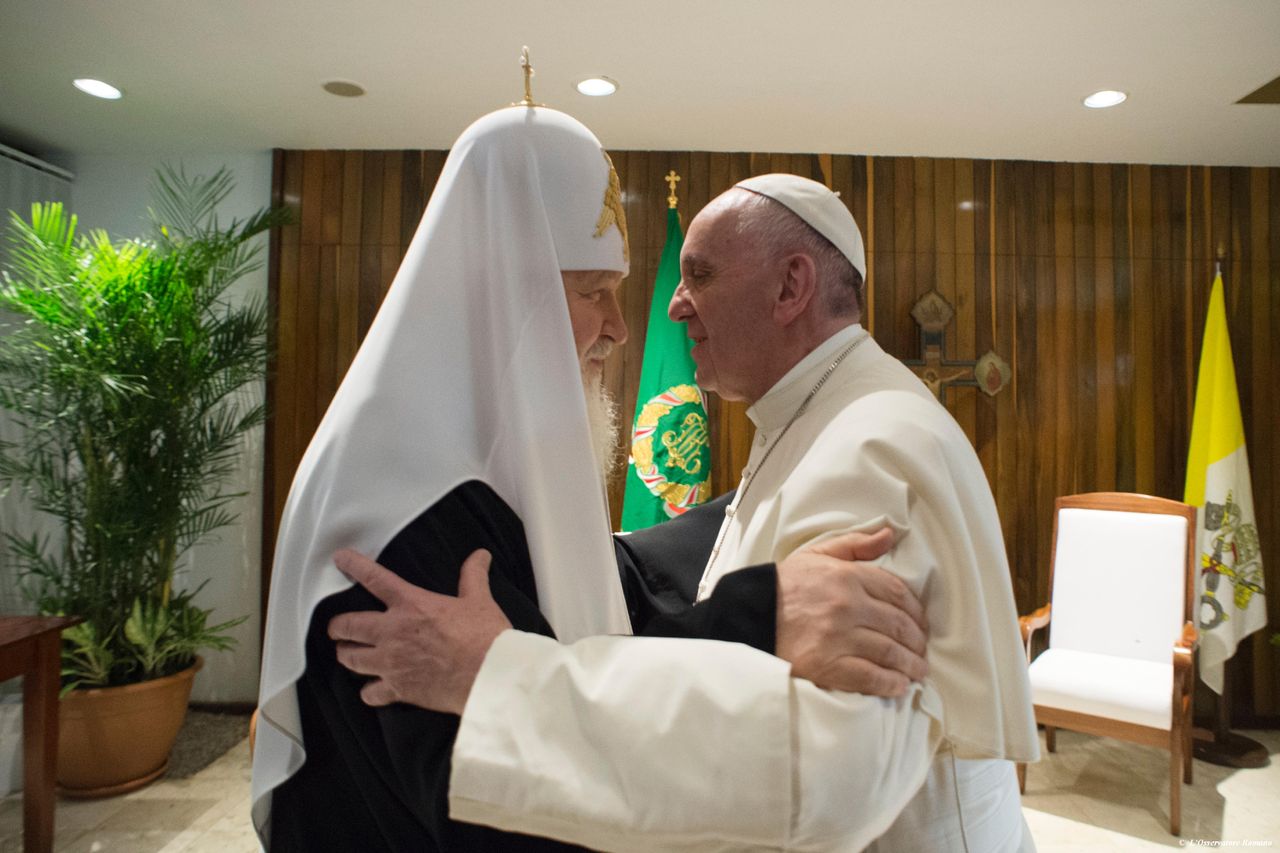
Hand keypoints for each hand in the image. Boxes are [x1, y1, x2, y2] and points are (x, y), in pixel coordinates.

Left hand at [327, 548, 510, 713]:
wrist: (489, 675)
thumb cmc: (484, 637)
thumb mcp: (479, 600)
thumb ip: (473, 576)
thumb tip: (481, 555)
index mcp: (411, 605)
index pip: (375, 578)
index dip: (354, 565)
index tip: (340, 558)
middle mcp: (393, 632)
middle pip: (347, 625)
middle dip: (337, 626)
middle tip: (337, 627)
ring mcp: (392, 663)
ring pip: (350, 659)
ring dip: (346, 655)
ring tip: (348, 653)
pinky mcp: (398, 689)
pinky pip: (369, 693)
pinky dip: (368, 691)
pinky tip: (372, 689)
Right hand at [776, 528, 927, 696]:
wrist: (748, 615)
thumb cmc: (784, 585)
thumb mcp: (817, 555)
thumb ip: (855, 545)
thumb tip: (890, 535)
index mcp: (848, 577)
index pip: (897, 592)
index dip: (916, 610)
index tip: (921, 622)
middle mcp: (848, 606)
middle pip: (899, 625)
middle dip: (917, 641)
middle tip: (922, 651)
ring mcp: (840, 638)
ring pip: (890, 653)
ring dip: (910, 665)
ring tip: (917, 672)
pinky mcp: (829, 666)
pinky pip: (871, 677)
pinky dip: (890, 683)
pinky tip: (899, 685)